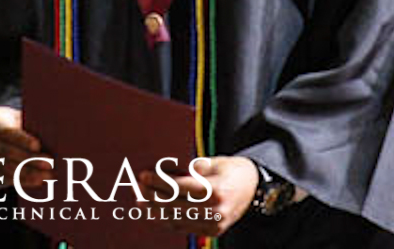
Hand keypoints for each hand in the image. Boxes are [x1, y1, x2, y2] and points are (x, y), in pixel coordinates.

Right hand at [0, 105, 53, 190]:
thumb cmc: (13, 121)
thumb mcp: (17, 116)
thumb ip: (29, 123)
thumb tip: (54, 131)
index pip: (4, 130)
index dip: (22, 139)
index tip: (39, 146)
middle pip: (4, 150)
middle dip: (28, 159)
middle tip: (49, 164)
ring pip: (2, 167)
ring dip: (26, 173)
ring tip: (46, 175)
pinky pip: (0, 178)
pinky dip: (19, 181)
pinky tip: (35, 181)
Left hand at [137, 156, 257, 236]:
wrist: (257, 190)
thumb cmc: (233, 170)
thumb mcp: (215, 162)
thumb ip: (191, 168)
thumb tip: (164, 170)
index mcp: (217, 190)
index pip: (180, 187)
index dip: (159, 181)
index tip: (143, 175)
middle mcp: (216, 210)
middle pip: (175, 204)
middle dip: (152, 196)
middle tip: (136, 187)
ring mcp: (215, 224)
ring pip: (177, 219)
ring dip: (155, 210)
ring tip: (140, 200)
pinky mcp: (213, 231)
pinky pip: (184, 227)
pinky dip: (167, 220)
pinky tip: (154, 212)